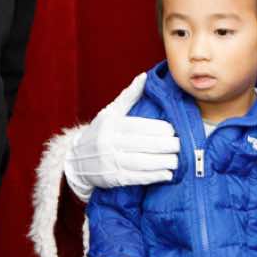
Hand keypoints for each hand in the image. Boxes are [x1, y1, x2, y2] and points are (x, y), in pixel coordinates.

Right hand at [65, 73, 179, 199]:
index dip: (159, 129)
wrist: (76, 159)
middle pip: (143, 144)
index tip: (174, 130)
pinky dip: (153, 176)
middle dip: (165, 145)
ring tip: (177, 161)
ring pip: (141, 162)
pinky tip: (167, 174)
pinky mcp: (112, 178)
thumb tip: (145, 77)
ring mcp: (109, 161)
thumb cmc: (100, 132)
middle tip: (180, 145)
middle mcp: (108, 142)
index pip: (139, 126)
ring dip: (162, 162)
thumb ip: (129, 96)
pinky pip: (136, 178)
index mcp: (110, 124)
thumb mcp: (110, 112)